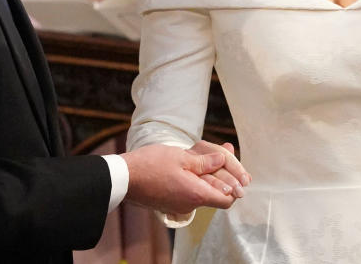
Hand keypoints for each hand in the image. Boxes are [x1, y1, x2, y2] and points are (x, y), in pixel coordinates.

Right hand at [122, 142, 249, 213]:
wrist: (123, 178)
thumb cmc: (150, 165)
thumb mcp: (181, 157)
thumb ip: (205, 162)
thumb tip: (225, 160)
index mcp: (196, 194)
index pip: (227, 199)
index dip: (235, 186)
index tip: (236, 171)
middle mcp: (189, 205)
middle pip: (216, 196)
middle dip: (224, 177)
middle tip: (227, 156)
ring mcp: (179, 205)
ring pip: (202, 193)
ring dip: (208, 177)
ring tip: (210, 156)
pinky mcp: (169, 202)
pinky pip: (189, 193)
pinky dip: (195, 180)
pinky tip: (193, 164)